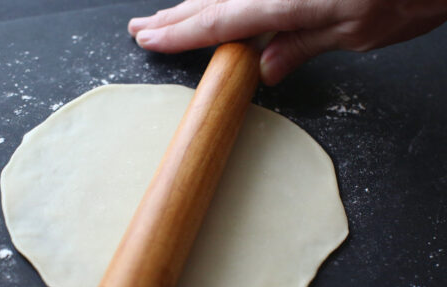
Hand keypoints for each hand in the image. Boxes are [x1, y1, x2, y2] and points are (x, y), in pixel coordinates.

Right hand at [128, 0, 446, 84]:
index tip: (149, 40)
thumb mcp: (358, 32)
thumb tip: (266, 68)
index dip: (180, 33)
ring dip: (192, 4)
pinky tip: (213, 4)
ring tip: (165, 17)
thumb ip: (303, 45)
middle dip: (174, 16)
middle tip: (141, 28)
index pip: (218, 19)